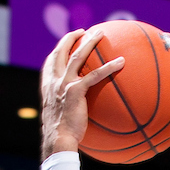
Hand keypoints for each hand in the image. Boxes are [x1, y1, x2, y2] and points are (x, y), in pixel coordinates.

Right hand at [40, 27, 124, 160]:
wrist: (58, 139)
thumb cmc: (61, 134)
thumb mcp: (60, 116)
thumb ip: (67, 107)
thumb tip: (79, 112)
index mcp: (48, 85)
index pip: (51, 61)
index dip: (59, 49)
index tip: (68, 42)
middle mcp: (54, 80)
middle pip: (62, 51)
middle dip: (72, 38)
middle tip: (84, 31)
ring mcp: (64, 83)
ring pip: (77, 56)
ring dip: (89, 42)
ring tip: (100, 33)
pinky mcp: (76, 91)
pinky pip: (94, 75)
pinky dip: (108, 67)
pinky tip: (120, 62)